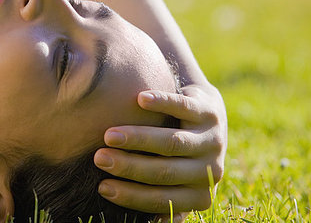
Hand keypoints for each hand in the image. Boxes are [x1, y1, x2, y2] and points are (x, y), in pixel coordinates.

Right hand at [93, 84, 226, 216]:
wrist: (207, 114)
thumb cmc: (180, 154)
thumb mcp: (178, 181)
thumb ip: (163, 198)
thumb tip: (137, 221)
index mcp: (199, 194)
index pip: (162, 199)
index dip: (130, 195)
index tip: (102, 186)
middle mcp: (209, 169)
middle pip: (165, 171)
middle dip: (129, 166)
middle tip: (99, 158)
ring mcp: (211, 139)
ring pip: (172, 142)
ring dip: (138, 139)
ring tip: (109, 135)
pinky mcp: (209, 111)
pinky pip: (182, 107)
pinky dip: (161, 103)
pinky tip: (139, 100)